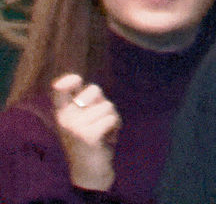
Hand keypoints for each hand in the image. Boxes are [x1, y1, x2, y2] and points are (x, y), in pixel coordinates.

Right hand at [52, 73, 120, 190]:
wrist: (90, 175)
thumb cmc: (91, 142)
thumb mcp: (83, 120)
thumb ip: (86, 103)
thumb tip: (90, 88)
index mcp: (62, 113)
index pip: (60, 90)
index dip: (68, 80)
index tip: (75, 80)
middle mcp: (65, 119)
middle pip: (94, 90)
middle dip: (104, 101)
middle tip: (100, 120)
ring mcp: (75, 127)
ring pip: (107, 106)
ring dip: (112, 118)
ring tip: (104, 133)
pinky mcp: (88, 136)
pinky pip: (112, 118)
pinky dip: (116, 127)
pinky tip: (108, 140)